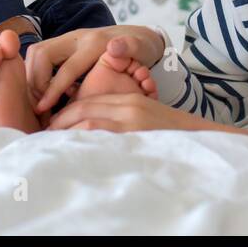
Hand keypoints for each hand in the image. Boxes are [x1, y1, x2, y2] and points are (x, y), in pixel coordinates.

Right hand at [25, 25, 164, 116]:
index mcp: (94, 43)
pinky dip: (39, 74)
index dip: (52, 90)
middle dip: (35, 80)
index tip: (42, 109)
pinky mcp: (66, 44)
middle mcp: (78, 37)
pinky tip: (49, 92)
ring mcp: (70, 38)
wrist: (140, 35)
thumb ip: (129, 48)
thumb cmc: (140, 49)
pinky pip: (42, 57)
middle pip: (41, 54)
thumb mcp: (141, 48)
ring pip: (37, 53)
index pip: (66, 68)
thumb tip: (114, 46)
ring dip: (33, 76)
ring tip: (41, 100)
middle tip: (39, 104)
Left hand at [45, 91, 214, 132]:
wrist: (203, 138)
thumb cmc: (173, 137)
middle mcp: (128, 105)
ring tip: (50, 140)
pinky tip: (69, 144)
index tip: (53, 124)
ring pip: (88, 116)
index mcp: (129, 102)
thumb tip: (97, 137)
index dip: (68, 112)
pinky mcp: (134, 128)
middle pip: (85, 106)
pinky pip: (100, 129)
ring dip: (65, 128)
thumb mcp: (146, 124)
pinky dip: (81, 135)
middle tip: (44, 133)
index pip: (90, 102)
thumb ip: (124, 124)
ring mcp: (131, 117)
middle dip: (61, 119)